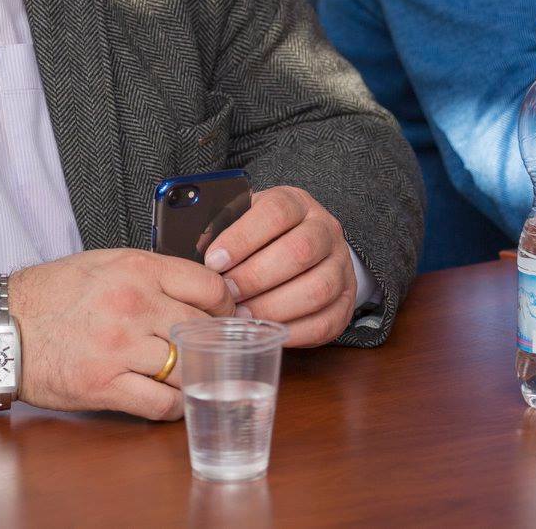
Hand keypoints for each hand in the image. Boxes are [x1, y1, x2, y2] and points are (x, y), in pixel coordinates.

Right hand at [9, 248, 232, 419]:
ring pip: (187, 368)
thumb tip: (198, 290)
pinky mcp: (105, 385)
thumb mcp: (104, 263)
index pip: (209, 286)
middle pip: (203, 329)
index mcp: (136, 269)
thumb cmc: (52, 294)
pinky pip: (161, 403)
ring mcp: (120, 347)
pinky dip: (173, 406)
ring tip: (195, 376)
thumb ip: (151, 273)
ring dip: (196, 375)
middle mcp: (133, 305)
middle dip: (215, 342)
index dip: (225, 305)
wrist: (1, 326)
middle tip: (217, 350)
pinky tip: (170, 399)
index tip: (225, 316)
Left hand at [203, 186, 356, 347]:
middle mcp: (326, 231)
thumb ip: (221, 229)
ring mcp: (341, 267)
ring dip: (273, 307)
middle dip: (255, 277)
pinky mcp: (346, 302)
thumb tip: (190, 252)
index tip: (213, 261)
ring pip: (317, 288)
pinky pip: (324, 322)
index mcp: (298, 203)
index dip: (243, 237)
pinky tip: (265, 332)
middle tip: (225, 295)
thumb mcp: (242, 220)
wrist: (303, 247)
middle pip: (299, 251)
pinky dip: (292, 332)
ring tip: (241, 318)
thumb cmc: (260, 237)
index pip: (276, 212)